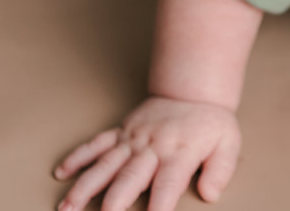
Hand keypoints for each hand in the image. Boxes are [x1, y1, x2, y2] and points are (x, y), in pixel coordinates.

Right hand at [53, 96, 240, 210]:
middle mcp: (151, 148)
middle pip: (129, 178)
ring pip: (105, 164)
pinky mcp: (121, 132)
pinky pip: (96, 143)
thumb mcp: (228, 143)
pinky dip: (78, 156)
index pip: (167, 186)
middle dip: (113, 203)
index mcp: (179, 154)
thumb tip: (210, 194)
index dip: (158, 208)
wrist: (194, 90)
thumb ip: (221, 170)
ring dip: (85, 186)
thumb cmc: (210, 123)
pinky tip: (61, 172)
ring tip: (66, 207)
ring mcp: (132, 139)